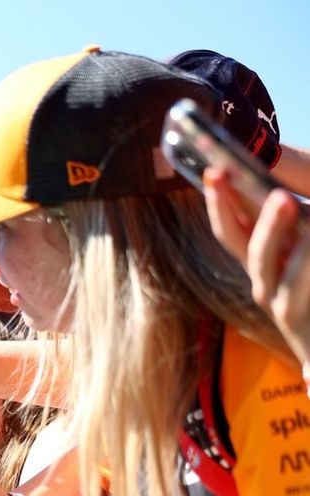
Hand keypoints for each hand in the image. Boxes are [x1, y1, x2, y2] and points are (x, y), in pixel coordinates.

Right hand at [206, 171, 309, 363]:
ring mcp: (275, 298)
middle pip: (231, 235)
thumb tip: (276, 190)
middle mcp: (262, 275)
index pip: (231, 219)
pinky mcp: (292, 316)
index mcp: (265, 254)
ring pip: (261, 257)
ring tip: (283, 199)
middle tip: (222, 171)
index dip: (217, 193)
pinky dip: (304, 260)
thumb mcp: (305, 240)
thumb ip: (293, 211)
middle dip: (223, 203)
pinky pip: (295, 281)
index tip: (211, 163)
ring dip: (270, 227)